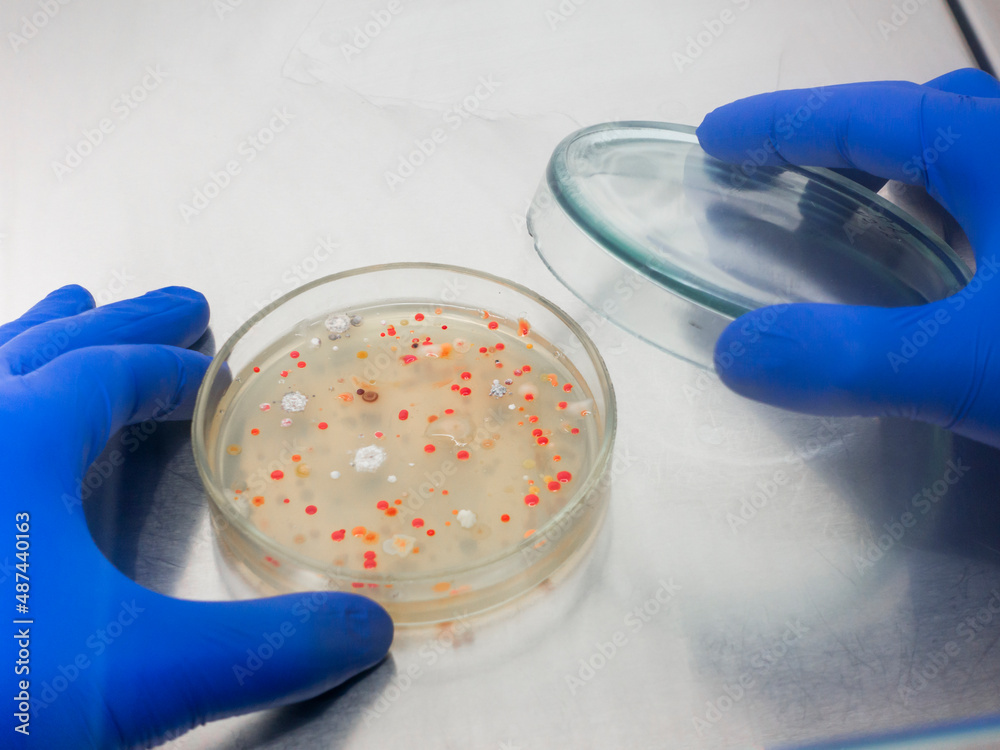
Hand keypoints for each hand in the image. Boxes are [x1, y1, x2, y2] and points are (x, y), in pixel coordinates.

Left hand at [1, 285, 392, 747]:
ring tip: (66, 312)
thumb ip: (262, 650)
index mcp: (11, 439)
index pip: (108, 378)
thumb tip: (367, 630)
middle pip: (46, 349)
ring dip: (34, 339)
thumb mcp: (135, 677)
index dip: (172, 373)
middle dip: (121, 325)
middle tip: (173, 302)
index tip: (212, 371)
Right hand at [697, 68, 999, 447]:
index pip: (866, 114)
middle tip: (784, 179)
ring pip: (971, 157)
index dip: (779, 123)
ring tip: (855, 221)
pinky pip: (996, 206)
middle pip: (924, 118)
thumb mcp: (966, 364)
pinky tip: (943, 275)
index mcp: (999, 149)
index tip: (715, 137)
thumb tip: (737, 354)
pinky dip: (951, 217)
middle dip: (843, 141)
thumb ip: (849, 358)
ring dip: (902, 177)